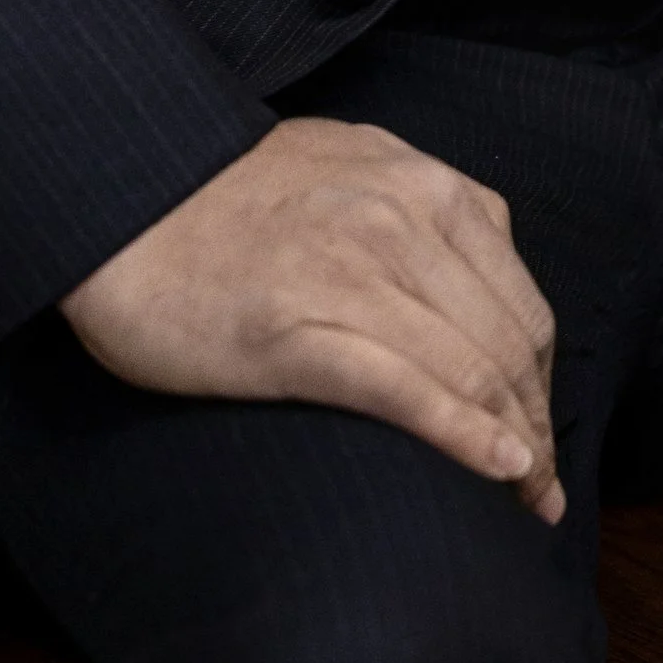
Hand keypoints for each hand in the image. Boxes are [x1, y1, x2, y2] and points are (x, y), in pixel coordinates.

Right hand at [62, 119, 564, 519]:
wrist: (118, 203)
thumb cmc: (224, 197)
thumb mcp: (346, 161)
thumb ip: (416, 200)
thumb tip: (474, 252)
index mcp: (421, 184)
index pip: (518, 299)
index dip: (543, 378)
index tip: (543, 433)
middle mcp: (401, 221)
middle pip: (508, 342)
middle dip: (539, 423)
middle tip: (543, 488)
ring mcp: (351, 276)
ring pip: (471, 369)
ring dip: (518, 445)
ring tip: (527, 500)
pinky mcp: (296, 334)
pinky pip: (407, 391)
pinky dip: (466, 436)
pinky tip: (497, 469)